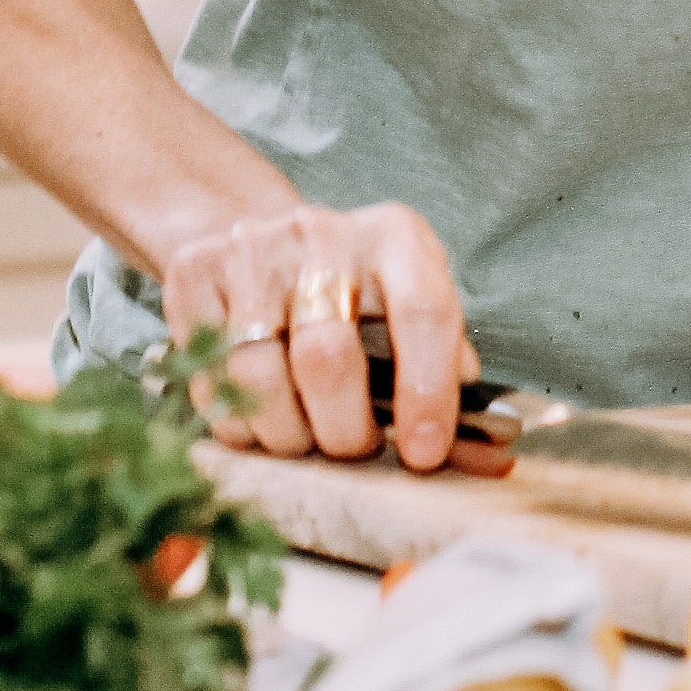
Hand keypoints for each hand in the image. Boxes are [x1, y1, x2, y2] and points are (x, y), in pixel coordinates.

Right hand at [156, 196, 475, 471]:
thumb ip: (449, 379)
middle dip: (344, 431)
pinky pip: (210, 378)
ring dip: (287, 435)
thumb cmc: (357, 298)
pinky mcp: (193, 274)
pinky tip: (259, 418)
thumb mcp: (412, 313)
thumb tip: (497, 457)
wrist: (263, 240)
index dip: (427, 393)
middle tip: (353, 449)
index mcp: (396, 238)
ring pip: (260, 377)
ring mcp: (251, 250)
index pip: (423, 313)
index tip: (423, 454)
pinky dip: (237, 421)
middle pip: (328, 359)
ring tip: (305, 439)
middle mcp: (323, 233)